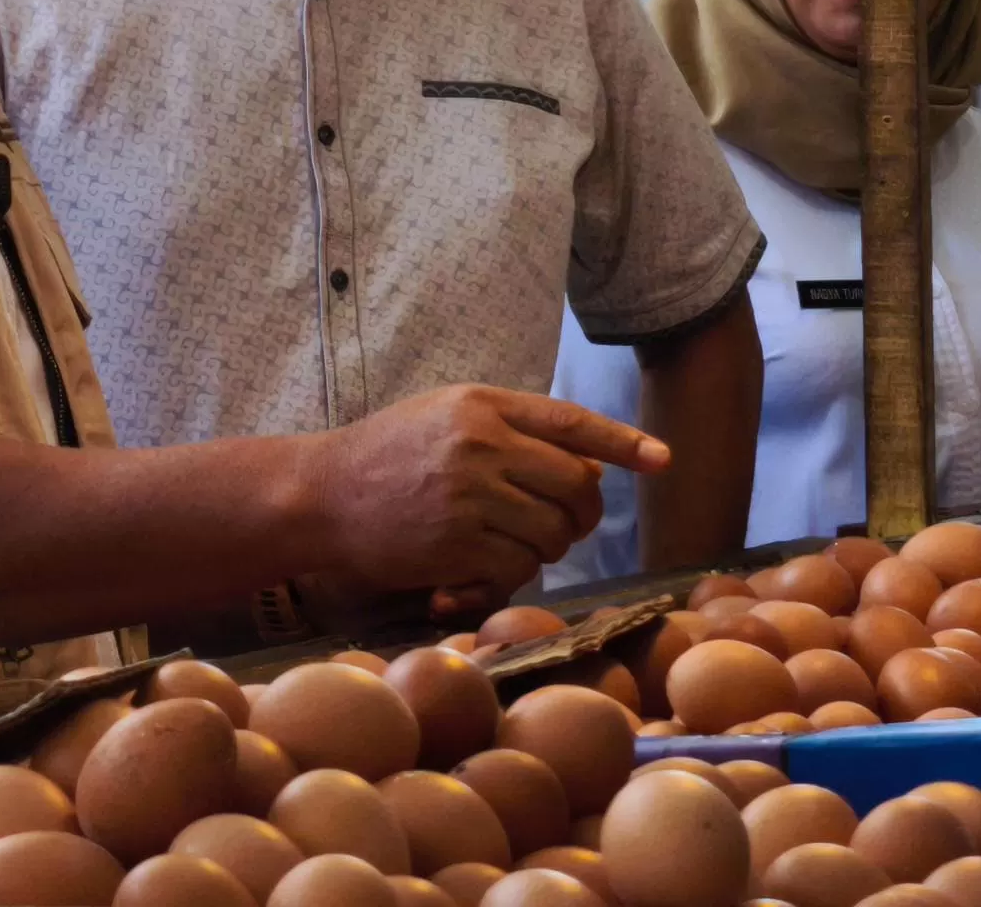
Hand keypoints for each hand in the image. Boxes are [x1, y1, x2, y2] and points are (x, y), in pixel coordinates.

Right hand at [301, 386, 669, 602]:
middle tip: (562, 524)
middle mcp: (480, 442)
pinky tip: (477, 570)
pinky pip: (518, 567)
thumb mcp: (446, 417)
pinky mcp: (456, 542)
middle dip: (582, 514)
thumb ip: (514, 432)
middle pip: (577, 485)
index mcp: (482, 404)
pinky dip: (509, 576)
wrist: (319, 495)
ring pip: (554, 532)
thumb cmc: (386, 455)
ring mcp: (470, 494)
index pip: (571, 421)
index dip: (622, 443)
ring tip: (508, 544)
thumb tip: (593, 469)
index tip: (661, 460)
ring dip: (545, 547)